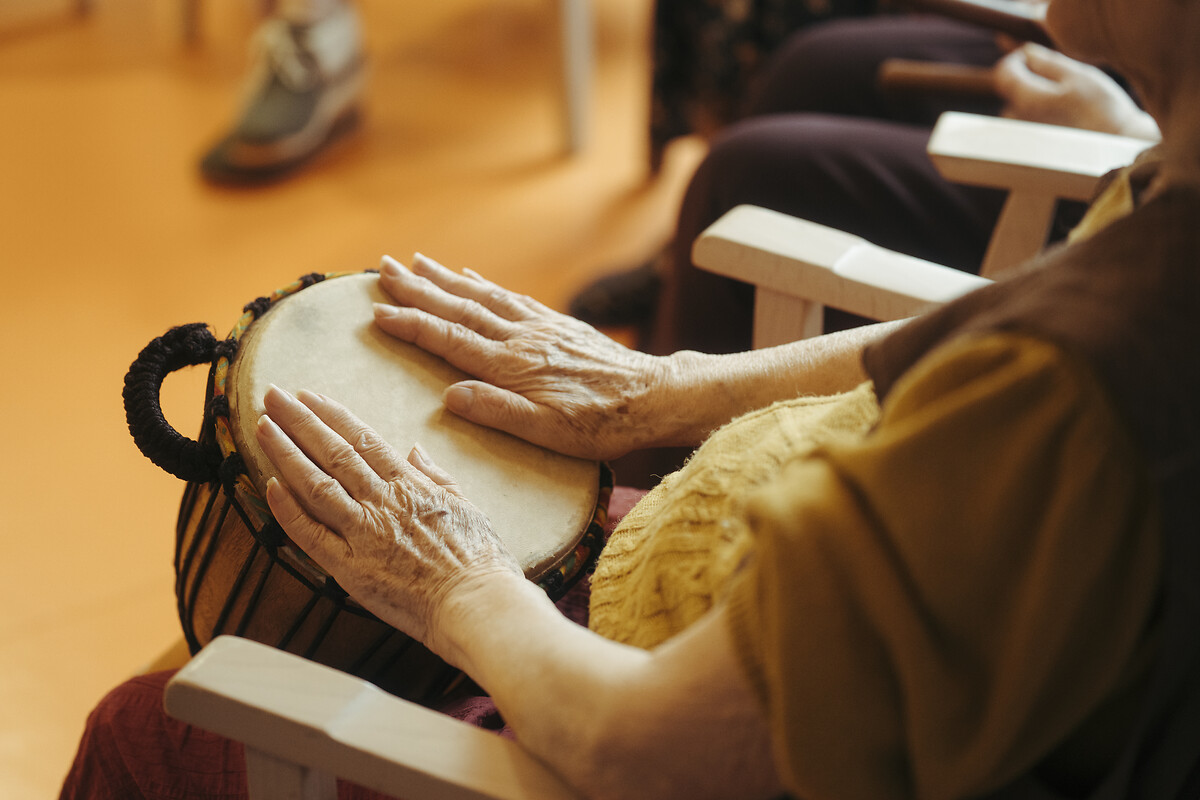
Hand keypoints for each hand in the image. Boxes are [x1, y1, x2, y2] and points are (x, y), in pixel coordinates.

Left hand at [256, 385, 521, 652]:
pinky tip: (270, 485)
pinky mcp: (351, 568)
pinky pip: (311, 534)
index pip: (363, 439)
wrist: (477, 603)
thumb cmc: (480, 561)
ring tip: (264, 426)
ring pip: (316, 484)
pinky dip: (288, 509)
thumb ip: (436, 475)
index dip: (332, 415)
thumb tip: (415, 449)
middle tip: (273, 396)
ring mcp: (364, 533)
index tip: (309, 397)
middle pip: (334, 452)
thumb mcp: (465, 505)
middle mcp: (383, 501)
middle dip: (300, 421)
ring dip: (287, 453)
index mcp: (410, 485)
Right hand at [373, 254, 674, 460]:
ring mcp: (540, 327)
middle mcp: (521, 338)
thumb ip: (498, 412)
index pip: (449, 339)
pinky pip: (511, 298)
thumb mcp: (548, 432)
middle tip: (382, 267)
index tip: (377, 311)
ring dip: (446, 279)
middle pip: (459, 307)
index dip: (412, 324)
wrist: (652, 397)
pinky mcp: (557, 325)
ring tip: (416, 262)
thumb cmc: (600, 424)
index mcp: (512, 367)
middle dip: (418, 288)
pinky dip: (485, 284)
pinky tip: (472, 276)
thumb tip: (450, 396)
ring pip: (483, 296)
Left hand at [994, 43, 1159, 138]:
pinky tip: (1065, 118)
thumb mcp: (1078, 76)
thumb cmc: (1100, 109)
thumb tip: (1027, 53)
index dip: (1015, 59)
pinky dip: (1042, 115)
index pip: (1004, 74)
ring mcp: (1022, 137)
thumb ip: (1047, 63)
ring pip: (1022, 108)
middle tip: (1063, 81)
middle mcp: (1018, 122)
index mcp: (1026, 100)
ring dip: (1038, 99)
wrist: (1116, 147)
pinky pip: (1029, 124)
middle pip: (1013, 91)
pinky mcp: (1031, 148)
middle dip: (1031, 80)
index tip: (1030, 55)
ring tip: (1069, 102)